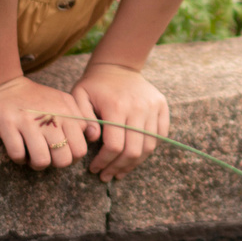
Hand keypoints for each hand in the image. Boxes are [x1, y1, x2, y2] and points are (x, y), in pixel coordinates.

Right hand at [0, 75, 92, 169]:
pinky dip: (19, 158)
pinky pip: (18, 155)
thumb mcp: (63, 101)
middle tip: (47, 155)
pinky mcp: (8, 125)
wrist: (4, 86)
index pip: (80, 149)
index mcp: (66, 113)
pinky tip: (19, 150)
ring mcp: (28, 122)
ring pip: (41, 161)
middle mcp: (50, 117)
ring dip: (36, 164)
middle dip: (55, 163)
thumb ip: (79, 117)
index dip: (72, 157)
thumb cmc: (36, 99)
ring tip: (32, 156)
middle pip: (63, 159)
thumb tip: (91, 137)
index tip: (62, 152)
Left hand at [73, 61, 163, 181]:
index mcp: (116, 106)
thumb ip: (83, 118)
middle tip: (106, 175)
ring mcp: (153, 107)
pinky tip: (134, 157)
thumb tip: (94, 138)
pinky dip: (149, 150)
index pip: (115, 145)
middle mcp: (138, 108)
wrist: (118, 65)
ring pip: (149, 147)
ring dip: (134, 164)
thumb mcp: (79, 96)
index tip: (94, 168)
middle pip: (134, 150)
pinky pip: (160, 136)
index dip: (104, 162)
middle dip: (118, 167)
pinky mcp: (162, 107)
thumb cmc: (94, 85)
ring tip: (120, 171)